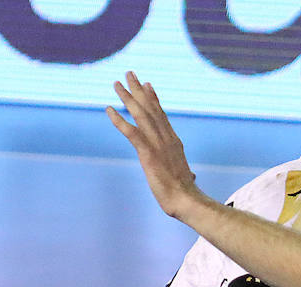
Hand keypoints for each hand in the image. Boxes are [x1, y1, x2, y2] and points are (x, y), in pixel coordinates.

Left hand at [106, 72, 204, 220]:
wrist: (186, 200)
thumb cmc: (185, 194)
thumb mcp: (185, 178)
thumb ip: (185, 172)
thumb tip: (192, 176)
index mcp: (173, 142)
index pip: (161, 116)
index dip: (153, 99)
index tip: (147, 85)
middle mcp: (166, 138)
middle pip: (150, 108)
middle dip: (138, 90)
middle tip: (129, 73)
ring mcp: (157, 144)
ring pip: (140, 114)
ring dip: (127, 98)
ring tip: (116, 84)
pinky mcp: (148, 153)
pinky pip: (131, 132)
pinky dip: (119, 120)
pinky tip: (109, 109)